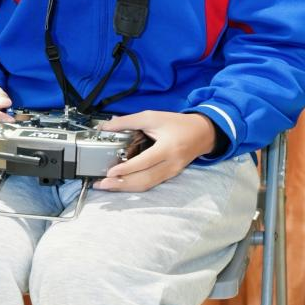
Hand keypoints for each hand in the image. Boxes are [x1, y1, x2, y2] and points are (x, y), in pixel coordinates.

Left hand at [93, 111, 216, 192]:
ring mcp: (172, 172)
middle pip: (144, 179)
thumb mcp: (152, 116)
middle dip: (121, 184)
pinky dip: (135, 185)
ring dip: (126, 187)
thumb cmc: (176, 123)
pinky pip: (151, 183)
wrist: (202, 133)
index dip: (127, 168)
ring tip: (107, 186)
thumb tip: (105, 127)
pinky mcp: (170, 176)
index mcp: (168, 148)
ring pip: (147, 185)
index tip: (110, 172)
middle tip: (102, 184)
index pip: (145, 162)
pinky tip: (122, 183)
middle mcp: (171, 164)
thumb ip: (128, 121)